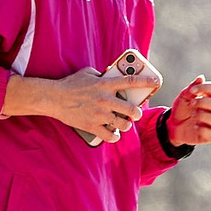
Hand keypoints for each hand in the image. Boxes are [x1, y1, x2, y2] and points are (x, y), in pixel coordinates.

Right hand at [3, 65, 161, 139]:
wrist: (53, 98)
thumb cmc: (71, 84)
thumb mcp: (88, 73)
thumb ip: (103, 76)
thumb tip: (113, 77)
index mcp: (105, 84)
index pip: (131, 81)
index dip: (146, 82)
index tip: (156, 82)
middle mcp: (105, 100)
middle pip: (131, 109)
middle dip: (136, 113)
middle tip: (135, 113)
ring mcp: (99, 114)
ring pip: (123, 124)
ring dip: (126, 125)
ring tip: (124, 123)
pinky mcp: (92, 126)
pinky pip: (110, 136)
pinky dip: (114, 136)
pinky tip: (114, 134)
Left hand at [162, 77, 210, 146]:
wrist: (173, 125)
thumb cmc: (182, 108)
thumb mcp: (184, 97)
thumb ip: (192, 87)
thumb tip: (201, 77)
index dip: (206, 88)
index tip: (192, 90)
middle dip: (204, 102)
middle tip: (191, 104)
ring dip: (203, 116)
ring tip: (192, 115)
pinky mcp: (210, 136)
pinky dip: (203, 130)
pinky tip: (194, 127)